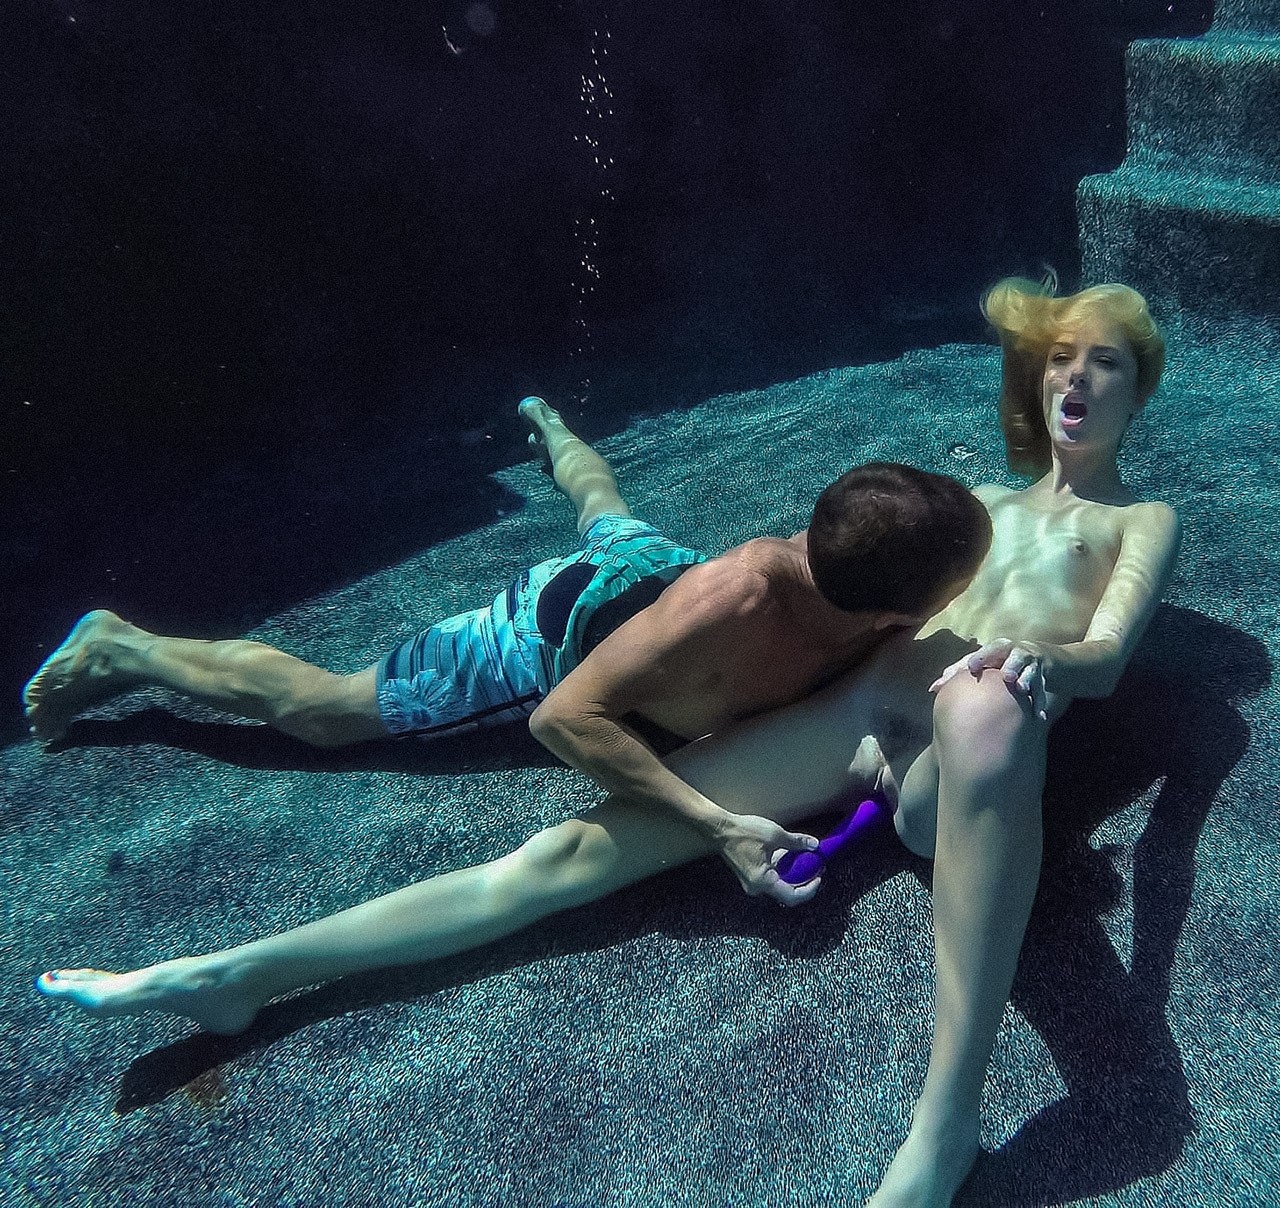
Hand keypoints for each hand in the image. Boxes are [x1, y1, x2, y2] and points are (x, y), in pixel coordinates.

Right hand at [714, 813, 821, 905]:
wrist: (719, 829)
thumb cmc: (744, 832)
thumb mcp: (775, 835)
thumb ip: (796, 843)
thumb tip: (815, 845)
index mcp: (763, 882)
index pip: (792, 897)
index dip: (809, 889)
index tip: (819, 877)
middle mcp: (757, 888)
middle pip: (787, 893)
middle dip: (804, 881)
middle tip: (816, 868)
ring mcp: (752, 884)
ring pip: (779, 886)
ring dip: (793, 875)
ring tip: (805, 861)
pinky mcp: (750, 877)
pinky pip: (771, 879)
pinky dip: (783, 871)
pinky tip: (788, 857)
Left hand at [929, 638, 1051, 720]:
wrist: (1040, 656)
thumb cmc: (1000, 660)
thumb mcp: (982, 661)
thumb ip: (957, 673)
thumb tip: (932, 689)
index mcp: (998, 648)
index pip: (988, 651)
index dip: (980, 658)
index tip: (971, 668)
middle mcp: (1016, 652)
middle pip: (1014, 656)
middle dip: (1011, 664)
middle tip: (1007, 676)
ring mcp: (1032, 663)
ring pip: (1031, 671)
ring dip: (1027, 679)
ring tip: (1022, 688)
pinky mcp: (1043, 676)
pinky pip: (1042, 690)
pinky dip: (1040, 702)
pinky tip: (1038, 716)